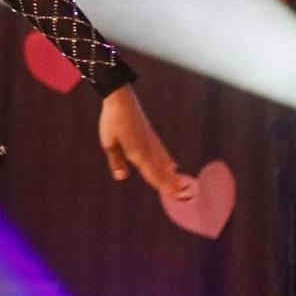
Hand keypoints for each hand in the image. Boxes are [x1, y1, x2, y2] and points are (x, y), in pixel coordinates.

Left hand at [98, 86, 195, 201]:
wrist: (121, 99)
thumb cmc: (112, 120)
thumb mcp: (109, 142)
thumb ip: (116, 160)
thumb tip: (121, 177)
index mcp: (138, 153)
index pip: (153, 175)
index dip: (164, 187)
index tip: (177, 196)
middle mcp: (148, 149)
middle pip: (162, 171)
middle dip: (173, 184)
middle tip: (186, 196)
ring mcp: (151, 142)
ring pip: (164, 162)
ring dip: (172, 175)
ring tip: (183, 185)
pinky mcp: (150, 135)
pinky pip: (162, 152)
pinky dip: (167, 161)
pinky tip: (173, 166)